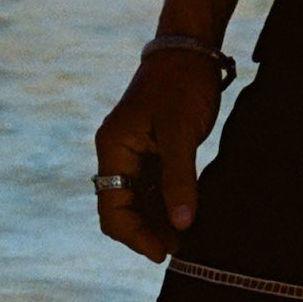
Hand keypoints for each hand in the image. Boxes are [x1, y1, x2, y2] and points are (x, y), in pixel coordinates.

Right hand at [91, 47, 224, 262]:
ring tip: (188, 239)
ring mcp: (135, 154)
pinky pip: (155, 188)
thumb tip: (181, 224)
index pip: (112, 207)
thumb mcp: (181, 132)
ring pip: (140, 201)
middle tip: (182, 248)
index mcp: (113, 149)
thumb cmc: (181, 84)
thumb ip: (179, 178)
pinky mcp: (153, 151)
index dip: (134, 235)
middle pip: (124, 209)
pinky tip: (189, 217)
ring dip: (160, 221)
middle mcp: (118, 155)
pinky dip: (169, 204)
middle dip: (149, 232)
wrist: (190, 50)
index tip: (163, 251)